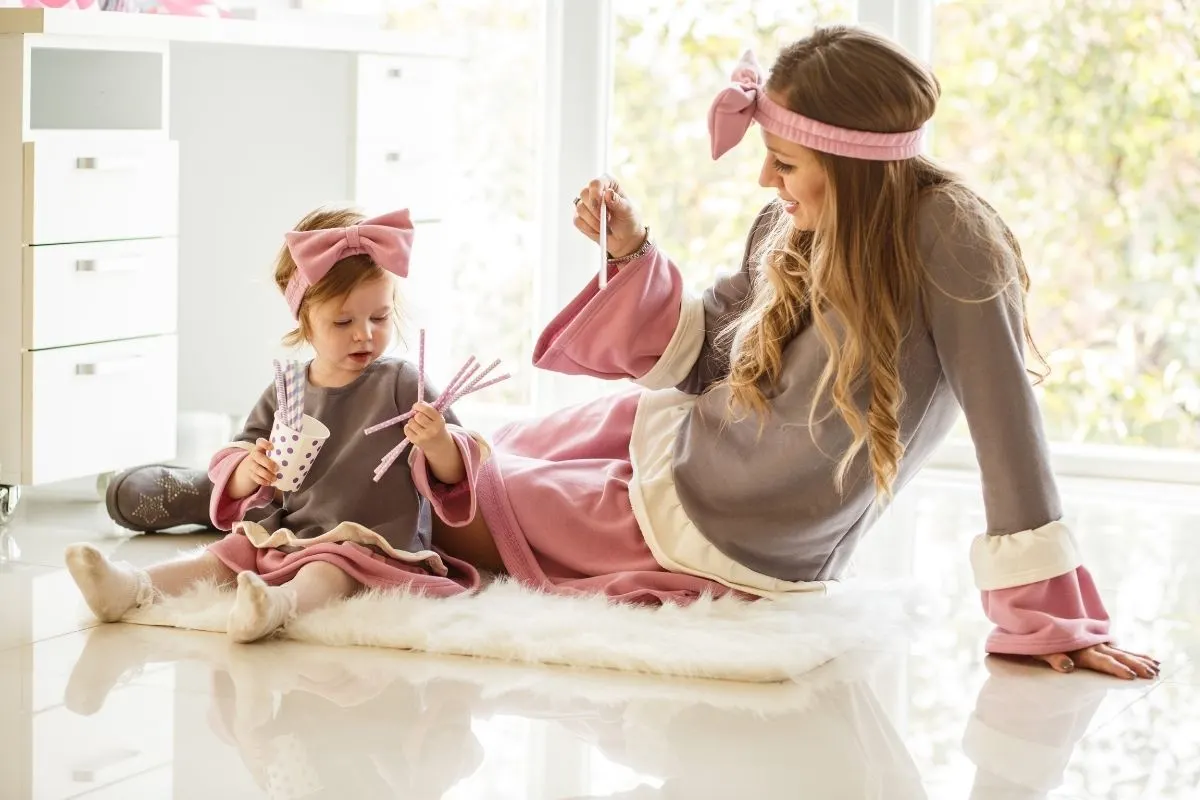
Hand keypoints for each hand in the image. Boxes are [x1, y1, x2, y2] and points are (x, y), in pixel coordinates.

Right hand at [229, 438, 278, 498]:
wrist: (255, 464)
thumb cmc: (269, 457)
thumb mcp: (273, 452)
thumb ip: (281, 452)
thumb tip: (300, 456)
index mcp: (260, 447)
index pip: (260, 442)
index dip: (265, 444)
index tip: (272, 447)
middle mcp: (254, 454)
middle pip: (258, 457)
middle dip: (267, 463)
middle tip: (276, 468)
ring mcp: (251, 464)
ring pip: (256, 468)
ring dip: (266, 474)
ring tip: (274, 478)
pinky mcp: (251, 473)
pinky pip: (255, 477)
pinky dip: (262, 481)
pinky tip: (269, 483)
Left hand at [404, 401, 451, 451]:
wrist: (440, 446)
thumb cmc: (437, 428)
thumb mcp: (438, 418)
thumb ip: (429, 409)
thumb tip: (418, 404)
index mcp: (439, 421)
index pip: (426, 409)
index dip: (418, 406)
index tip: (416, 406)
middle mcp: (433, 429)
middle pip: (418, 416)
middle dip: (416, 414)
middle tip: (417, 417)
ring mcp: (424, 436)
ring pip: (411, 422)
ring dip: (412, 421)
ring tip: (416, 424)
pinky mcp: (416, 441)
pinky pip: (406, 429)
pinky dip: (408, 427)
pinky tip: (413, 429)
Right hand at [573, 175, 646, 258]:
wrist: (624, 238)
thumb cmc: (628, 221)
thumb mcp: (628, 211)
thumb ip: (618, 202)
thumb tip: (608, 193)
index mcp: (608, 184)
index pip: (596, 183)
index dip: (595, 193)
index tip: (600, 206)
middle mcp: (594, 191)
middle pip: (584, 194)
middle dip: (595, 210)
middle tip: (606, 220)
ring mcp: (586, 204)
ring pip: (580, 208)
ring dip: (593, 221)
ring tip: (606, 227)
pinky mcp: (580, 216)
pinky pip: (577, 221)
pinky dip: (588, 228)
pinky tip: (598, 230)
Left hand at [1035, 644, 1159, 679]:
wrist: (1037, 619)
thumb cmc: (1039, 640)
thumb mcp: (1041, 651)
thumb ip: (1054, 658)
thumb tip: (1068, 667)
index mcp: (1081, 650)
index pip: (1102, 661)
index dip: (1116, 668)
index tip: (1131, 676)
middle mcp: (1093, 645)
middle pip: (1118, 656)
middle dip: (1136, 665)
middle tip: (1152, 674)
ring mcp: (1098, 643)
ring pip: (1123, 652)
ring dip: (1140, 660)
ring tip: (1156, 668)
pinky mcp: (1099, 642)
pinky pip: (1121, 649)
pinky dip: (1135, 653)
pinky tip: (1150, 659)